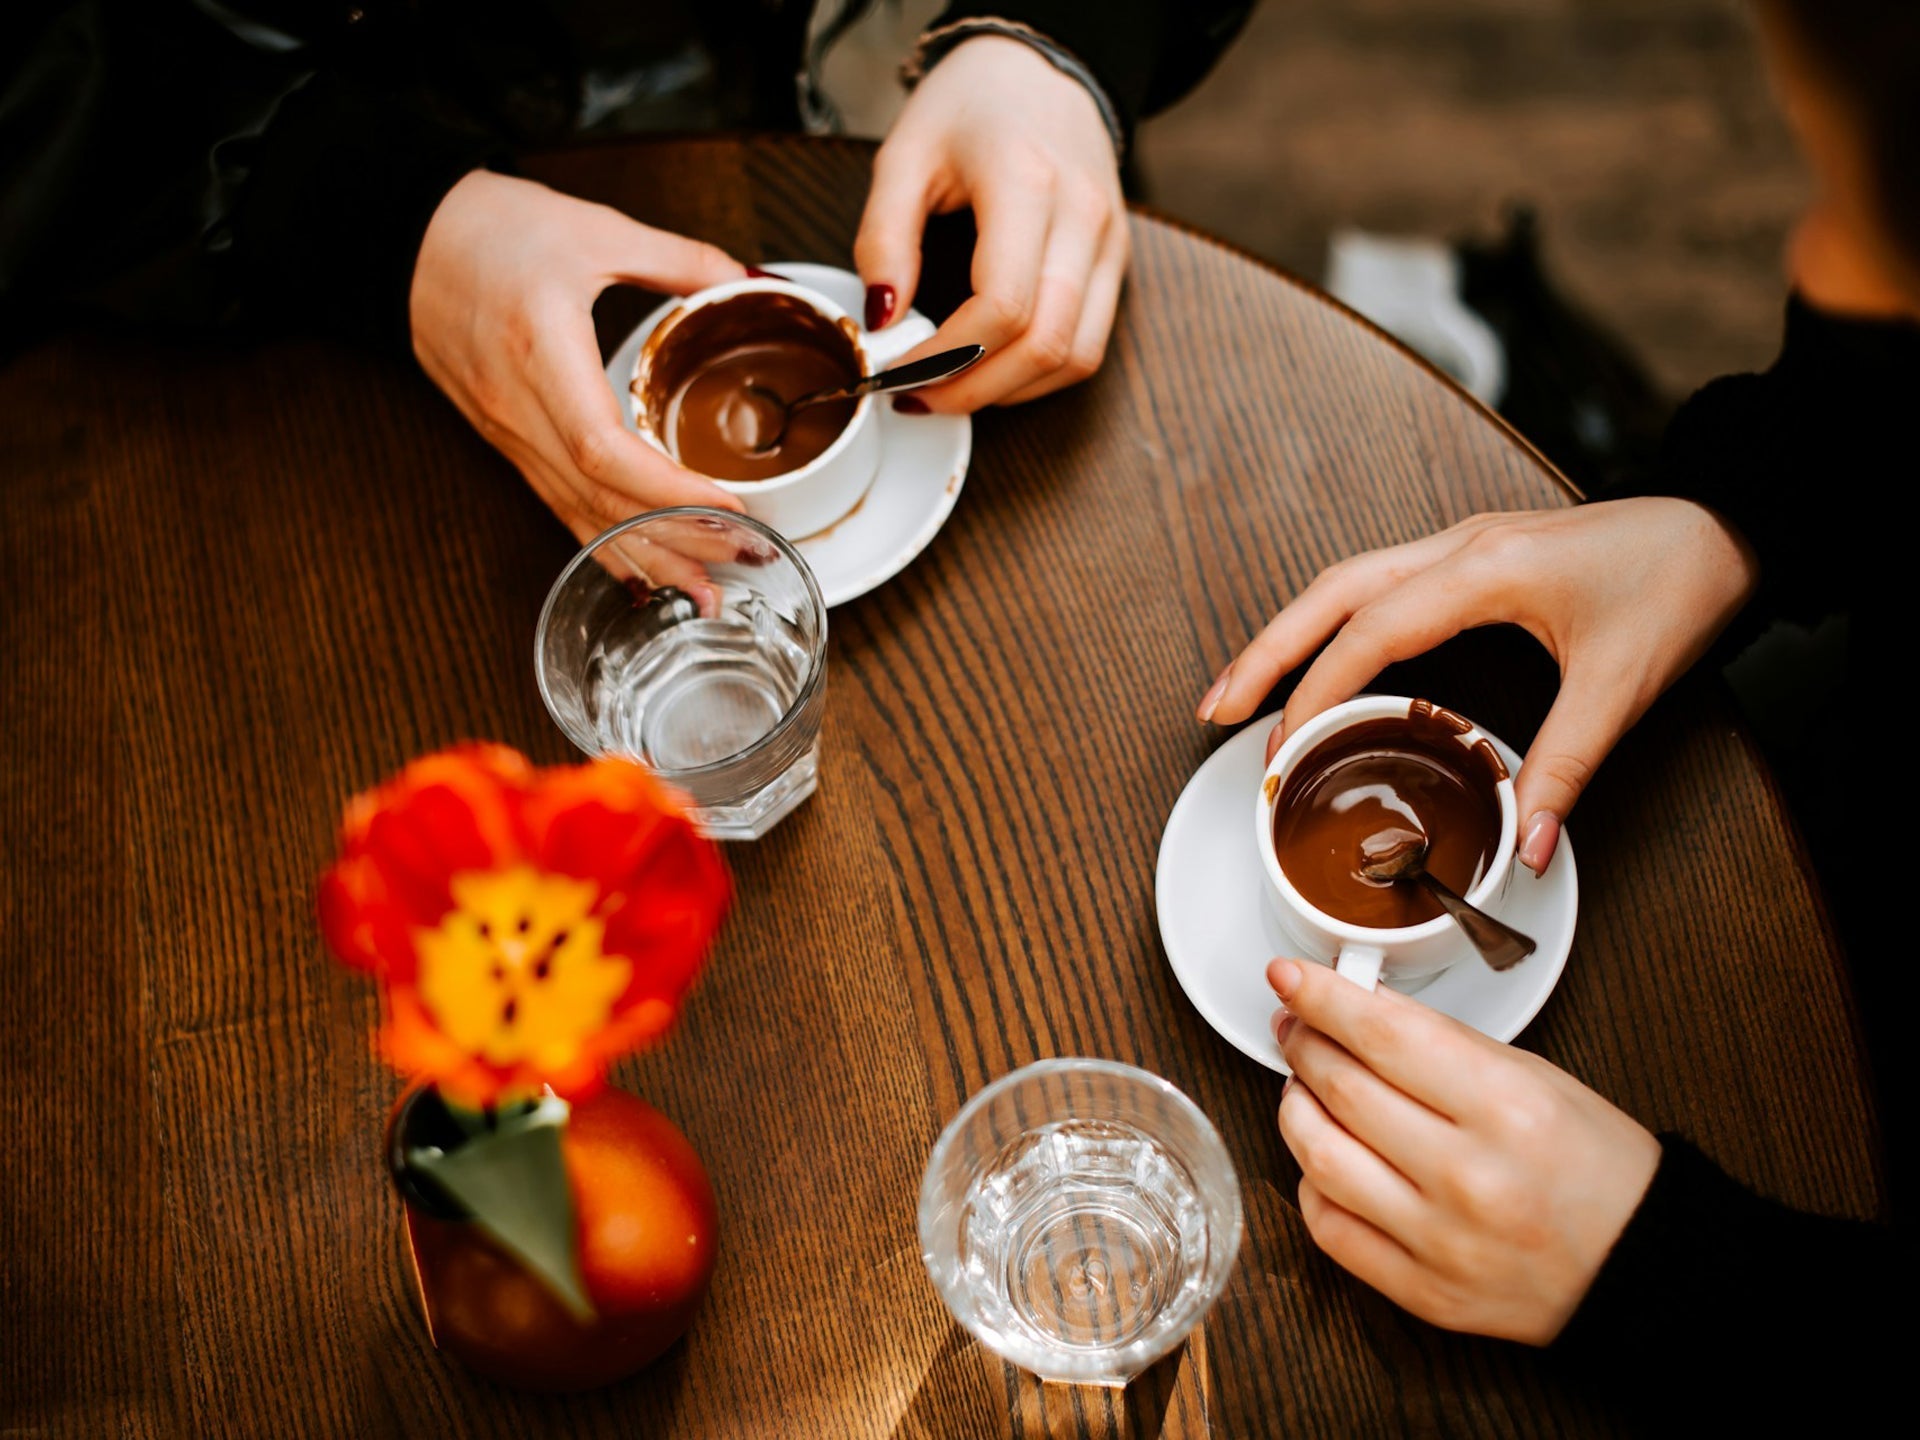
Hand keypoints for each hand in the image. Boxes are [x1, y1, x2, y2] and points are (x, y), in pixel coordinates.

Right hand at [410, 171, 748, 548]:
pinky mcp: (507, 440)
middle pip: (601, 500)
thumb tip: (741, 276)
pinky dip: (607, 543)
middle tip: (745, 559)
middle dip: (678, 540)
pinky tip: (645, 570)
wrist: (406, 238)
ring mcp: (509, 432)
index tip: (729, 505)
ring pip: (580, 515)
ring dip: (646, 559)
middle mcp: (520, 409)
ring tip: (705, 592)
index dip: (670, 491)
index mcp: (542, 354)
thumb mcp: (594, 227)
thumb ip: (675, 257)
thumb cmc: (489, 229)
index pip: (605, 453)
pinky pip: (560, 506)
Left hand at [855, 35, 1127, 409]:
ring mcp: (1108, 244)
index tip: (897, 369)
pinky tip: (991, 370)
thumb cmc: (970, 107)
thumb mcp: (904, 155)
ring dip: (1010, 392)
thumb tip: (881, 320)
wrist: (1040, 69)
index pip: (1002, 306)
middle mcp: (1082, 218)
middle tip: (917, 397)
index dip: (947, 356)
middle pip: (1045, 344)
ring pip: (1076, 357)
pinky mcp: (1116, 263)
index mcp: (1028, 183)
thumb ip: (884, 238)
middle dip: (974, 389)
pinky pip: (1089, 346)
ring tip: (951, 390)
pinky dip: (1039, 376)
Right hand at [1197, 499, 1758, 871]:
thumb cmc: (1678, 579)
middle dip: (1265, 651)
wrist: (1725, 523)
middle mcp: (1457, 548)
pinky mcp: (1473, 559)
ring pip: (1345, 582)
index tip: (1284, 746)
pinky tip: (1321, 663)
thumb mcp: (1622, 683)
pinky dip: (1333, 626)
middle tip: (1215, 709)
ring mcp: (1461, 548)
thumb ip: (1564, 767)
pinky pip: (1378, 587)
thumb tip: (1523, 845)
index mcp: (1483, 569)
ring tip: (1245, 692)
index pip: (1370, 629)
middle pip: (1329, 592)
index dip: (1316, 688)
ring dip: (1289, 633)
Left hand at [1268, 957, 1660, 1344]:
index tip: (1288, 975)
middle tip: (1296, 1023)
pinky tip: (1325, 1155)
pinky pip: (1330, 1229)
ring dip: (1296, 1108)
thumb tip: (1356, 1004)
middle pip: (1343, 1090)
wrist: (1641, 1266)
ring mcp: (1441, 1241)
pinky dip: (1312, 1182)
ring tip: (1303, 1085)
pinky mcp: (1424, 1292)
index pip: (1383, 1036)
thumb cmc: (1593, 1164)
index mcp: (1506, 1108)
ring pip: (1320, 1159)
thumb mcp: (1533, 1076)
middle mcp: (1469, 1177)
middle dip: (1304, 1043)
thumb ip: (1440, 1042)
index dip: (1323, 997)